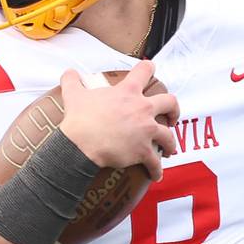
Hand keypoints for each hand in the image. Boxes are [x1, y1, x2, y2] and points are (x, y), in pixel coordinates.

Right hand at [57, 61, 178, 180]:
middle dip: (174, 110)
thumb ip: (72, 81)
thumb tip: (69, 73)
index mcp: (128, 91)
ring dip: (171, 143)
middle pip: (170, 102)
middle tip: (170, 116)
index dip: (149, 69)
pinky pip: (156, 162)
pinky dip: (157, 170)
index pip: (145, 70)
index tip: (152, 71)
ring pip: (169, 135)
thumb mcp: (74, 94)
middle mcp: (142, 108)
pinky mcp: (143, 151)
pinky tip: (156, 174)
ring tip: (168, 148)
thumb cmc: (80, 119)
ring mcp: (146, 130)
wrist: (81, 144)